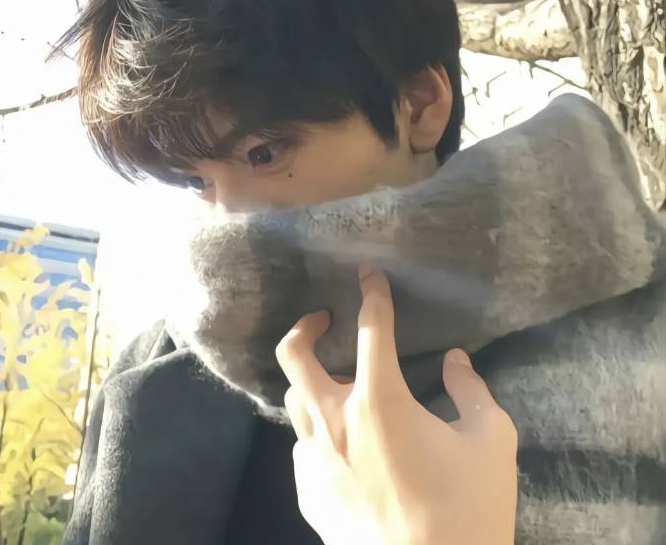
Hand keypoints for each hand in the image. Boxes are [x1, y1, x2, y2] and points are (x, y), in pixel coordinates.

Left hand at [275, 263, 517, 544]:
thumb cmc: (467, 512)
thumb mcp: (491, 443)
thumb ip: (474, 392)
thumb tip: (458, 361)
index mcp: (380, 402)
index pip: (373, 329)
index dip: (372, 294)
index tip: (368, 273)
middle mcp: (335, 422)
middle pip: (294, 355)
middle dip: (305, 326)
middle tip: (324, 320)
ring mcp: (314, 460)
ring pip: (293, 401)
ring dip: (309, 381)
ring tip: (334, 383)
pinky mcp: (307, 493)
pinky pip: (302, 448)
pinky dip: (318, 434)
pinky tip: (342, 446)